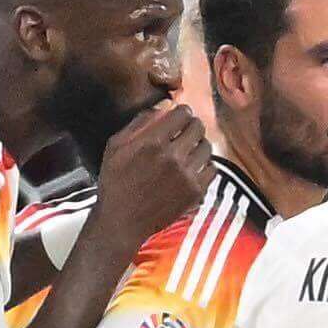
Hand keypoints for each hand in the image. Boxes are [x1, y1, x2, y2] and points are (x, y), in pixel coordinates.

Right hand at [87, 93, 215, 256]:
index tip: (180, 116)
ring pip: (207, 147)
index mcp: (152, 142)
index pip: (182, 113)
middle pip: (198, 127)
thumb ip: (139, 122)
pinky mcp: (195, 192)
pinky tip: (194, 167)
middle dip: (192, 125)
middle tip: (186, 130)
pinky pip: (212, 169)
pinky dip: (205, 166)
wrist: (122, 221)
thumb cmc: (115, 182)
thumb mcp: (116, 146)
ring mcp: (186, 176)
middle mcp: (172, 157)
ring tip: (190, 149)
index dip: (182, 111)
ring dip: (200, 144)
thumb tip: (163, 106)